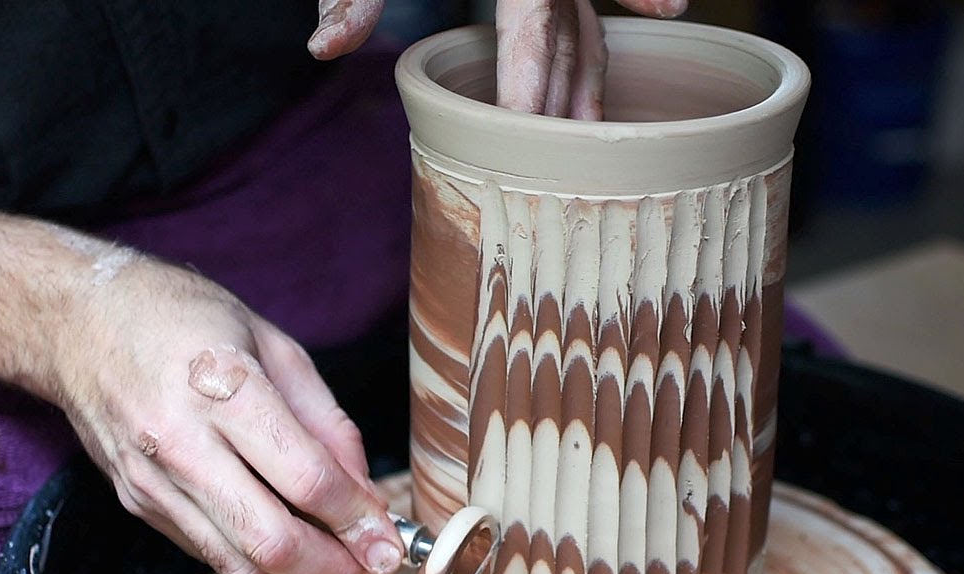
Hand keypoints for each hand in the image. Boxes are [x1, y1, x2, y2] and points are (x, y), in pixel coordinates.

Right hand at [52, 258, 403, 573]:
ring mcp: (151, 479)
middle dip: (334, 566)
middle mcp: (181, 442)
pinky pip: (207, 551)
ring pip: (237, 561)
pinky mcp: (135, 501)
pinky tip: (284, 538)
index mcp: (224, 388)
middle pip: (271, 538)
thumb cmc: (184, 318)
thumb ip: (326, 421)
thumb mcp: (274, 344)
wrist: (78, 320)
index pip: (306, 479)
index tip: (390, 540)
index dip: (358, 519)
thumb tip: (363, 489)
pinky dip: (254, 557)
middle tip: (369, 563)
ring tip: (336, 558)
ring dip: (297, 573)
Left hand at [305, 0, 687, 119]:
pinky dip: (611, 27)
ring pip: (588, 23)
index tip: (522, 136)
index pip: (530, 30)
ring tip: (593, 138)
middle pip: (564, 37)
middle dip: (559, 103)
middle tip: (558, 166)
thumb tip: (322, 50)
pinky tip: (641, 43)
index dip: (529, 86)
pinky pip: (589, 3)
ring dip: (590, 82)